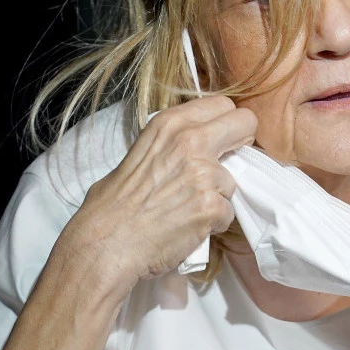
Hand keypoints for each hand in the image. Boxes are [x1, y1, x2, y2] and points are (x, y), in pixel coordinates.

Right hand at [56, 95, 256, 298]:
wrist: (104, 245)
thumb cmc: (112, 206)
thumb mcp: (138, 153)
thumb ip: (171, 144)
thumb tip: (195, 147)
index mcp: (170, 123)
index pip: (222, 104)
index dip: (227, 123)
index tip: (223, 139)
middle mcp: (190, 141)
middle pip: (245, 123)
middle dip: (242, 143)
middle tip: (226, 164)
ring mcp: (204, 174)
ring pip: (233, 180)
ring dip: (217, 196)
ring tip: (188, 209)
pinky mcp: (211, 206)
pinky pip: (227, 213)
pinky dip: (213, 223)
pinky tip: (188, 227)